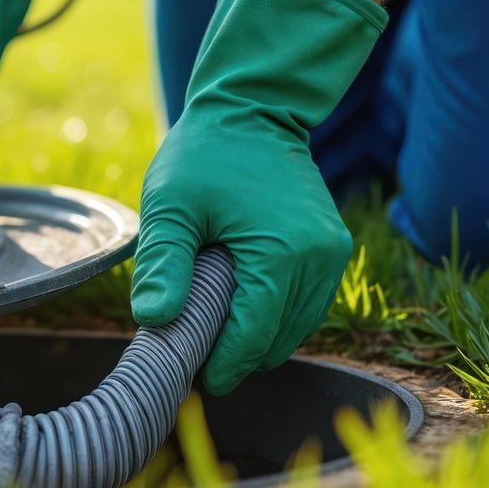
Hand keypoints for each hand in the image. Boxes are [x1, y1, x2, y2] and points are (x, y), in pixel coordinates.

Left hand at [129, 0, 387, 393]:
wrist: (253, 110)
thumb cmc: (205, 155)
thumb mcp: (171, 207)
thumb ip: (163, 264)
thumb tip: (154, 321)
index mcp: (281, 253)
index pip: (253, 337)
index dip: (223, 365)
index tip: (193, 378)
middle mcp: (319, 259)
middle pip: (278, 340)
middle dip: (238, 355)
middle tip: (195, 354)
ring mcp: (332, 254)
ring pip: (297, 328)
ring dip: (259, 338)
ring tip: (214, 332)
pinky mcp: (334, 248)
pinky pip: (306, 304)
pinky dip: (277, 316)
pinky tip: (240, 308)